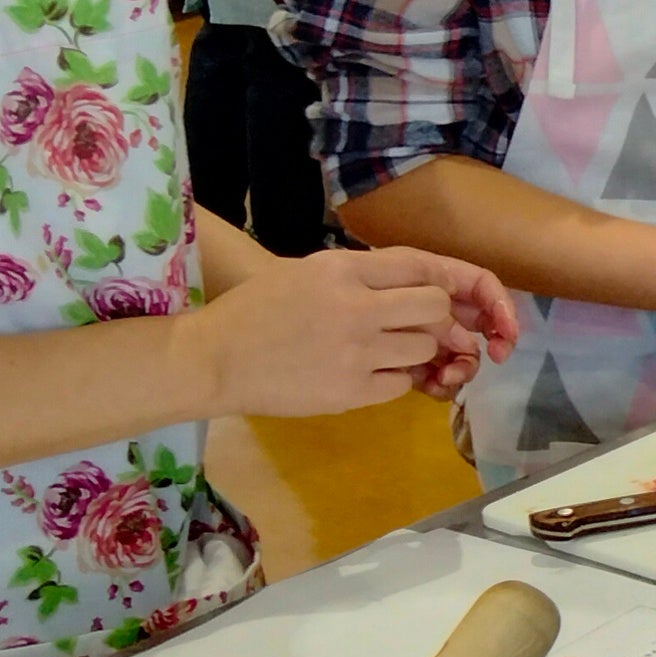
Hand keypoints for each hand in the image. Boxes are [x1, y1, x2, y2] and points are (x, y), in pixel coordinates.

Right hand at [185, 245, 518, 417]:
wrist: (214, 359)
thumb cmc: (254, 311)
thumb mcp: (304, 272)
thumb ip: (357, 275)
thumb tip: (412, 283)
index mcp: (342, 270)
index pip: (420, 266)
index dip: (441, 280)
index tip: (440, 293)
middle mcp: (356, 307)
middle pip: (435, 307)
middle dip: (434, 317)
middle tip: (413, 326)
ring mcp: (357, 351)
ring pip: (425, 348)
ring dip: (415, 351)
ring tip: (384, 351)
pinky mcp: (352, 390)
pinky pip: (402, 384)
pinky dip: (394, 380)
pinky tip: (366, 374)